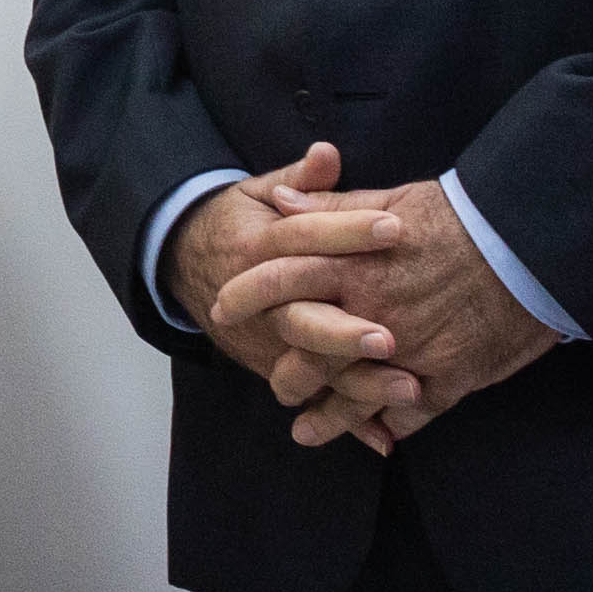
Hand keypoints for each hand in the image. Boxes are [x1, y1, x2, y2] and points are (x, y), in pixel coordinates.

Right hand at [164, 142, 413, 456]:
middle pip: (300, 317)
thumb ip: (298, 181)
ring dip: (358, 383)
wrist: (182, 261)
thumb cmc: (238, 222)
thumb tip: (326, 155)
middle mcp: (258, 301)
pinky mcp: (271, 367)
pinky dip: (347, 422)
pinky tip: (386, 436)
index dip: (348, 232)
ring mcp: (264, 340)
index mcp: (258, 248)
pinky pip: (313, 398)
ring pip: (309, 367)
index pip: (304, 237)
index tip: (395, 226)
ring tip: (410, 388)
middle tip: (390, 337)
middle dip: (343, 331)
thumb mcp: (258, 192)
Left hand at [209, 176, 562, 452]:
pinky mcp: (447, 377)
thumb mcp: (392, 198)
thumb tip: (274, 198)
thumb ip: (329, 204)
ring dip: (325, 415)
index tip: (220, 306)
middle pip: (307, 350)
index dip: (246, 294)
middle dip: (284, 373)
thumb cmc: (465, 215)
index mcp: (353, 262)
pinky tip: (375, 440)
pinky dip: (387, 428)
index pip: (279, 277)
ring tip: (304, 430)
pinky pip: (408, 415)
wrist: (535, 242)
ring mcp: (409, 350)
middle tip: (274, 384)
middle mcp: (372, 311)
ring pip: (350, 393)